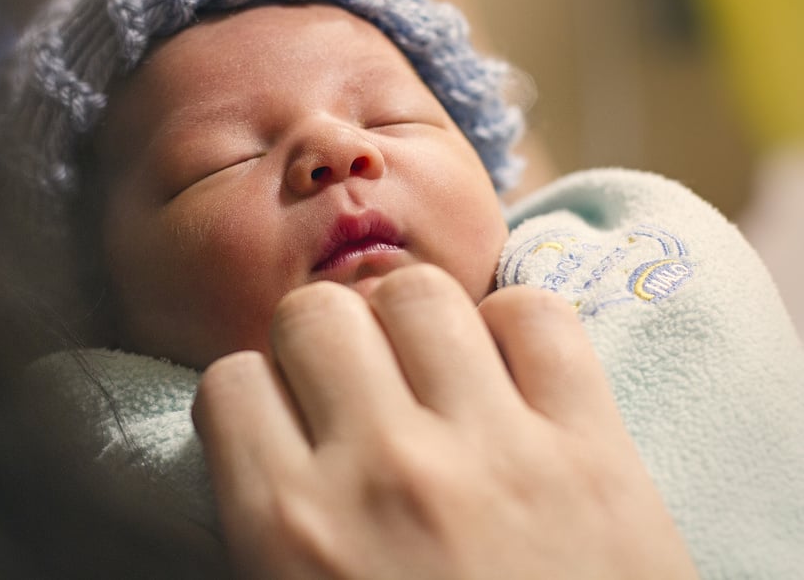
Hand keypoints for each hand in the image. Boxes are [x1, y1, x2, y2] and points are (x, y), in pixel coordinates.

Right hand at [192, 264, 697, 578]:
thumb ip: (263, 531)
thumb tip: (260, 449)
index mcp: (293, 532)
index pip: (232, 382)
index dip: (257, 397)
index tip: (288, 419)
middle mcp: (383, 471)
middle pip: (315, 313)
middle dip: (324, 343)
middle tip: (356, 388)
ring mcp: (494, 451)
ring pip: (417, 292)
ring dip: (410, 323)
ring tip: (430, 372)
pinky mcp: (593, 449)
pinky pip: (537, 315)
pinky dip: (516, 329)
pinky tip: (509, 376)